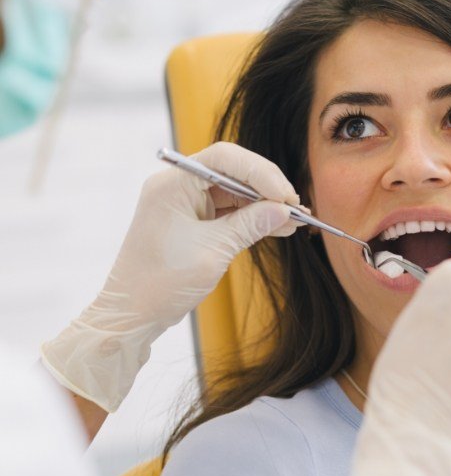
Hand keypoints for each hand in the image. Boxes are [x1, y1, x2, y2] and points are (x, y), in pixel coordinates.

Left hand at [41, 142, 300, 411]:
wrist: (131, 316)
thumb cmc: (160, 284)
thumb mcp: (212, 252)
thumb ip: (250, 225)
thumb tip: (284, 210)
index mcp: (173, 184)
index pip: (224, 159)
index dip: (260, 172)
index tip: (285, 196)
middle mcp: (178, 185)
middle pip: (232, 171)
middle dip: (266, 187)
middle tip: (294, 207)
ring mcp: (185, 202)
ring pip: (234, 191)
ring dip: (263, 204)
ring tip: (294, 219)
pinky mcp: (192, 219)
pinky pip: (229, 210)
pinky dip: (252, 218)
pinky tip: (278, 226)